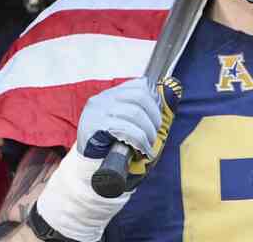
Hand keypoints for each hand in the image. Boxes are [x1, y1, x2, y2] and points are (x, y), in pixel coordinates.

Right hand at [30, 78, 161, 241]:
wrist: (88, 167)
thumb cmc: (111, 146)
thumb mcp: (124, 123)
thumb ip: (137, 112)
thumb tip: (163, 103)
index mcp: (110, 95)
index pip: (139, 85)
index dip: (155, 100)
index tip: (158, 116)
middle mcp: (102, 99)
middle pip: (140, 98)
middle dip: (154, 117)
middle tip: (155, 135)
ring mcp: (96, 112)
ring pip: (135, 114)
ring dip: (148, 132)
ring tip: (149, 145)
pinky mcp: (94, 126)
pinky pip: (126, 129)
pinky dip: (140, 141)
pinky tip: (143, 150)